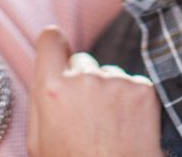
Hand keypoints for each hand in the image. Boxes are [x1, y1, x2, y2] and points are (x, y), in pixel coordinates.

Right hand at [27, 26, 160, 156]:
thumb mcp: (39, 142)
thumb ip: (40, 102)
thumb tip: (44, 72)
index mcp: (51, 89)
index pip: (50, 39)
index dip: (54, 45)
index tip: (59, 52)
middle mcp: (83, 78)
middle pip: (81, 61)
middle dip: (82, 80)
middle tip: (86, 115)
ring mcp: (116, 81)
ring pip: (109, 75)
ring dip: (108, 92)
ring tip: (109, 128)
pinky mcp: (143, 89)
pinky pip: (133, 85)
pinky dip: (131, 101)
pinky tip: (127, 128)